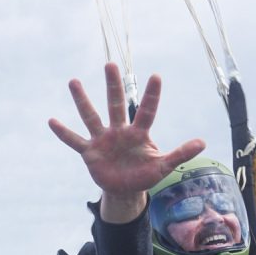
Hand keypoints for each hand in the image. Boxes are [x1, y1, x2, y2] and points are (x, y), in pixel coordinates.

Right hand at [49, 63, 205, 196]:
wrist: (126, 190)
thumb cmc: (145, 174)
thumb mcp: (164, 166)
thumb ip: (180, 154)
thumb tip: (203, 142)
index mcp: (139, 134)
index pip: (147, 111)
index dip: (152, 96)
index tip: (156, 76)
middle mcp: (119, 132)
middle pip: (116, 105)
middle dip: (113, 86)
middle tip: (110, 64)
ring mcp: (103, 140)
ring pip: (91, 117)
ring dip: (82, 101)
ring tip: (74, 81)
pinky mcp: (90, 153)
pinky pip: (75, 141)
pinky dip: (64, 133)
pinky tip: (52, 121)